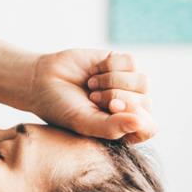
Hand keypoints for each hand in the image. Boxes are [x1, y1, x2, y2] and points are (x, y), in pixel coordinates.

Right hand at [27, 49, 155, 143]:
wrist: (43, 80)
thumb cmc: (61, 108)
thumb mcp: (84, 123)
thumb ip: (113, 128)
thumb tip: (141, 122)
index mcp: (123, 129)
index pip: (148, 127)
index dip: (133, 117)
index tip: (111, 108)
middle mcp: (129, 108)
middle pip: (145, 102)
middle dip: (116, 97)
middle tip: (92, 98)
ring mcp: (127, 85)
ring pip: (142, 81)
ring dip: (112, 82)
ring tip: (92, 86)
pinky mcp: (121, 64)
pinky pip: (131, 62)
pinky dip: (109, 66)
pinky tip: (94, 72)